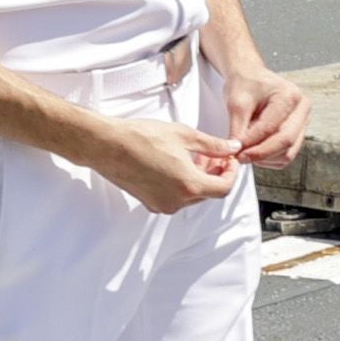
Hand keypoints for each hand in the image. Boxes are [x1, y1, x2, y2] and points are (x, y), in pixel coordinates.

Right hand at [83, 111, 239, 216]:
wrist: (107, 145)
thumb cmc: (140, 138)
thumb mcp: (184, 135)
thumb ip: (213, 145)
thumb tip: (231, 148)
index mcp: (189, 185)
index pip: (224, 188)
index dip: (231, 173)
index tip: (229, 159)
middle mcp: (176, 201)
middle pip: (208, 193)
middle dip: (215, 174)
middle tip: (214, 155)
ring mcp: (162, 204)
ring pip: (192, 196)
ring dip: (199, 178)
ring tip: (194, 156)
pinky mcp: (149, 202)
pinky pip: (175, 197)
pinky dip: (183, 184)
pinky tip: (178, 165)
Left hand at [208, 57, 309, 169]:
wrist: (252, 77)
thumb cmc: (246, 84)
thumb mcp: (236, 103)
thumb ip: (237, 129)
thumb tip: (237, 152)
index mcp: (289, 95)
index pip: (271, 128)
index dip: (252, 144)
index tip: (235, 151)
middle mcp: (302, 108)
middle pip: (286, 142)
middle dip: (261, 154)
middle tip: (240, 157)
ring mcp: (304, 121)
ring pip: (288, 152)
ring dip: (265, 158)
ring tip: (246, 152)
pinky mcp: (299, 132)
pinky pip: (287, 154)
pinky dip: (270, 159)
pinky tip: (255, 151)